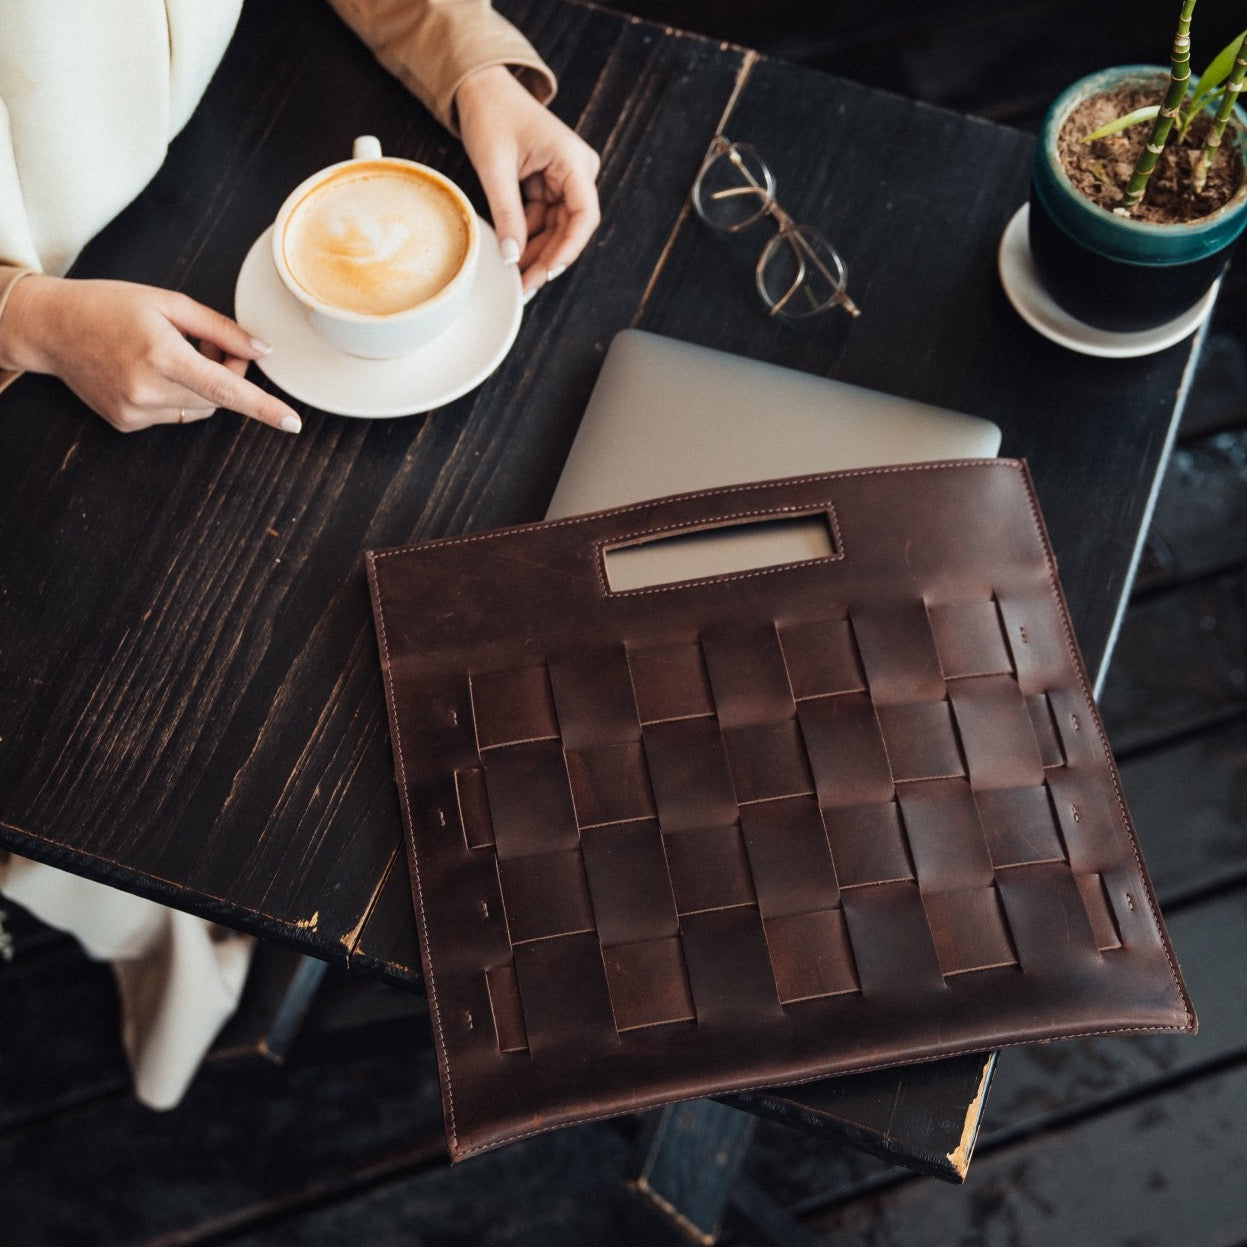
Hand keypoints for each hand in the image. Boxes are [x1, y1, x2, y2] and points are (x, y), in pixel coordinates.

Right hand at [0, 274, 300, 433]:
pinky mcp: (127, 423)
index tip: (293, 423)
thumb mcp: (168, 303)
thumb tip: (262, 351)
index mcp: (161, 355)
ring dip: (203, 387)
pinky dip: (177, 396)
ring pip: (201, 409)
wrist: (51, 327)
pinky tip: (150, 372)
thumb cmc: (110, 306)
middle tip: (210, 344)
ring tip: (174, 354)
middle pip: (219, 397)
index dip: (263, 407)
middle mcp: (147, 390)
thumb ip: (220, 329)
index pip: (225, 388)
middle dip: (227, 373)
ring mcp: (135, 411)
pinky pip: (175, 415)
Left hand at [455, 66, 600, 296]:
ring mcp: (565, 180)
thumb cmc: (492, 114)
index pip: (583, 215)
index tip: (548, 271)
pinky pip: (543, 220)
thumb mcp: (495, 166)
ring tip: (514, 277)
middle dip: (547, 259)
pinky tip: (512, 254)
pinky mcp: (551, 185)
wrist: (483, 89)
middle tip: (524, 287)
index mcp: (572, 160)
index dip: (568, 249)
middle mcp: (576, 172)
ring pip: (556, 229)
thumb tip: (512, 257)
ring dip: (535, 253)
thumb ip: (506, 213)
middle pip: (570, 229)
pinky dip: (527, 237)